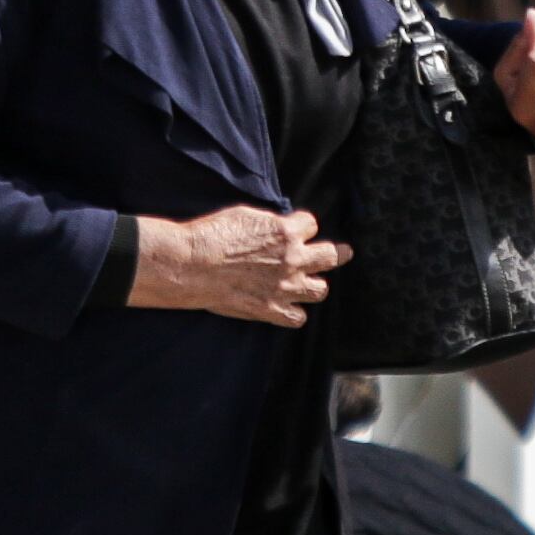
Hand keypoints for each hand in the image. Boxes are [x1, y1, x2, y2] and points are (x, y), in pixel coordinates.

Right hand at [126, 204, 345, 328]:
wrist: (191, 265)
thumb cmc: (212, 235)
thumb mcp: (245, 215)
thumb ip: (269, 223)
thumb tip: (278, 227)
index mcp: (286, 232)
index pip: (311, 224)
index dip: (302, 226)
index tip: (296, 228)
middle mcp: (292, 260)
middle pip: (330, 256)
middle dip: (336, 253)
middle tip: (343, 253)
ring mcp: (284, 287)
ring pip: (320, 290)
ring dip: (314, 284)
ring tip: (308, 283)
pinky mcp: (271, 310)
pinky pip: (298, 318)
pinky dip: (294, 313)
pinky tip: (287, 307)